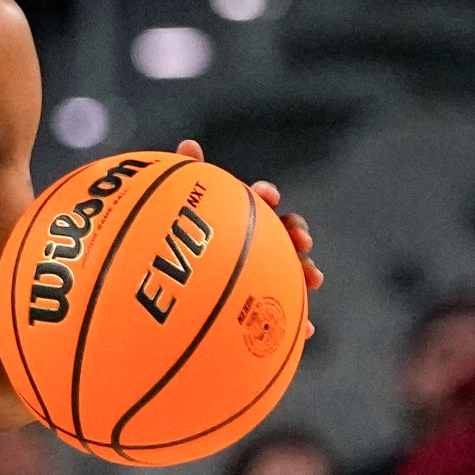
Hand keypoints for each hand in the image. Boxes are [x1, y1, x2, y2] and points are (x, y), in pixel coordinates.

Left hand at [176, 137, 321, 335]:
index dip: (264, 195)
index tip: (265, 195)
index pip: (255, 200)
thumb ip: (183, 181)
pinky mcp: (256, 309)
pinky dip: (296, 321)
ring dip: (306, 271)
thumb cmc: (165, 249)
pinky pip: (280, 316)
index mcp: (233, 219)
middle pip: (281, 234)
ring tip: (313, 278)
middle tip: (301, 240)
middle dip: (296, 234)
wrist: (161, 300)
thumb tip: (189, 144)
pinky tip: (306, 330)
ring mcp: (257, 276)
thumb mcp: (173, 214)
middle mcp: (250, 245)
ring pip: (288, 272)